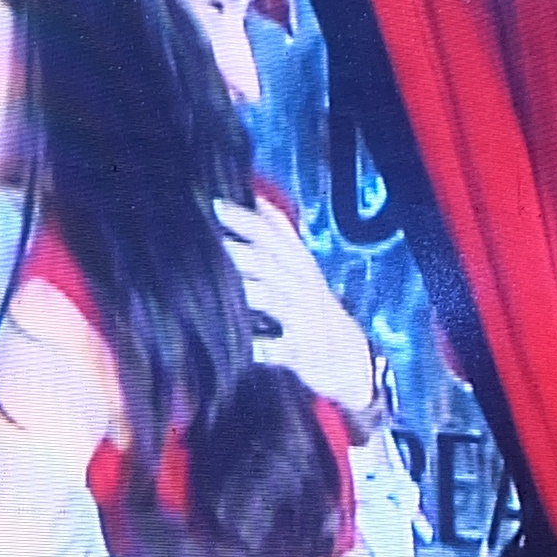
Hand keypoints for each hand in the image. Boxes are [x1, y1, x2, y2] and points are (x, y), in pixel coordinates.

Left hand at [211, 196, 376, 417]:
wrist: (349, 357)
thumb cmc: (314, 306)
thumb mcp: (304, 268)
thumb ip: (282, 236)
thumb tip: (258, 200)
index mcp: (300, 264)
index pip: (273, 234)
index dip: (247, 219)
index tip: (216, 205)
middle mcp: (301, 286)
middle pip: (268, 262)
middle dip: (238, 251)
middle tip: (208, 242)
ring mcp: (302, 319)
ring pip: (270, 299)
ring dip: (246, 292)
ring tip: (217, 287)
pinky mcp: (301, 350)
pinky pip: (276, 348)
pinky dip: (259, 347)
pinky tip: (243, 345)